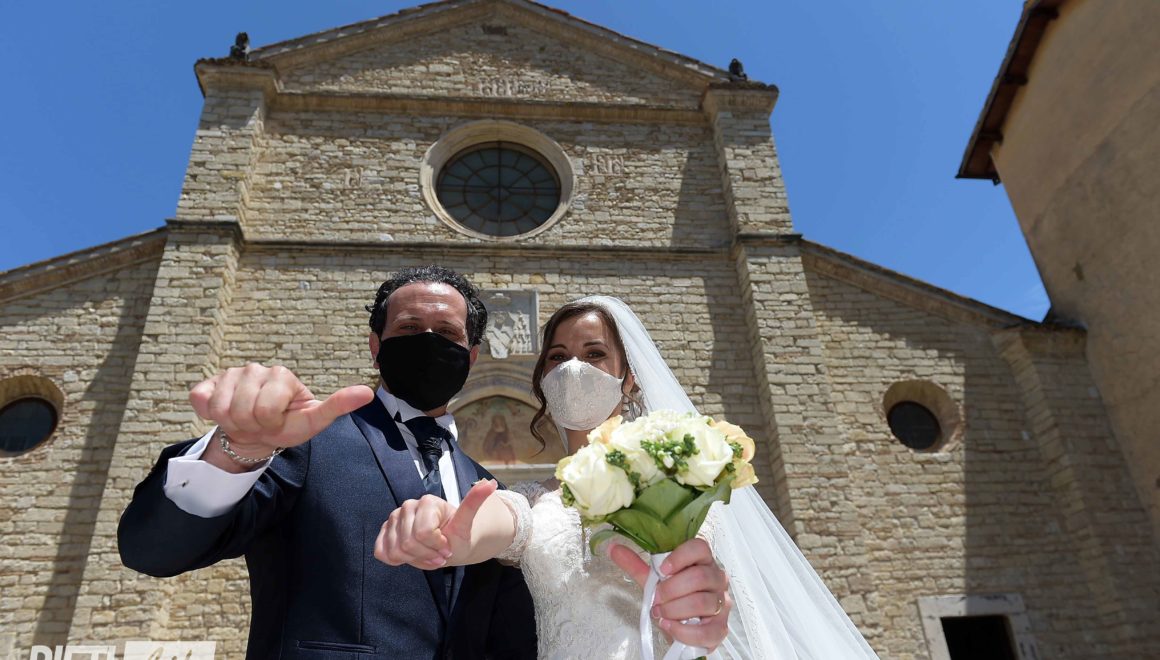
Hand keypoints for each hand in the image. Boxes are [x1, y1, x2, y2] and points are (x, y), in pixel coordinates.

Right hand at [190, 363, 373, 460]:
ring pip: (221, 408)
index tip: (277, 421)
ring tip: (245, 420)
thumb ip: (338, 405)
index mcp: (281, 375)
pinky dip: (210, 416)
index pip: (266, 409)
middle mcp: (255, 368)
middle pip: (243, 410)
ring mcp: (230, 373)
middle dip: (251, 425)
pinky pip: (201, 402)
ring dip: (232, 423)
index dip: (270, 423)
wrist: (256, 434)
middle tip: (260, 424)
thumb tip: (368, 393)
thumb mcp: (314, 420)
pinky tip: (224, 413)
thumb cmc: (286, 425)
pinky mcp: (206, 382)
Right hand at [374, 479, 497, 568]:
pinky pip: (382, 552)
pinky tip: (411, 557)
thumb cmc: (457, 534)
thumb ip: (474, 502)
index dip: (437, 547)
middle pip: (409, 543)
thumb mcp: (468, 522)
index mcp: (427, 502)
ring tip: (428, 556)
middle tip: (439, 555)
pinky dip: (397, 560)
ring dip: (415, 560)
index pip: (423, 533)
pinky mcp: (385, 531)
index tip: (448, 547)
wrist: (449, 543)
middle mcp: (408, 506)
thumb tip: (489, 483)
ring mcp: (393, 518)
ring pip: (396, 550)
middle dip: (427, 555)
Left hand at [610, 538, 731, 650]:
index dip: (680, 556)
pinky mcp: (721, 628)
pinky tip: (669, 627)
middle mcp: (717, 579)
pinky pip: (706, 631)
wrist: (682, 625)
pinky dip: (683, 631)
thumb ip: (635, 565)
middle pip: (700, 576)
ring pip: (703, 602)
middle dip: (671, 589)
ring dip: (675, 609)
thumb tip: (612, 548)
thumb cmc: (673, 597)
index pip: (700, 547)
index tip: (662, 569)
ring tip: (661, 613)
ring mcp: (722, 603)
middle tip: (656, 598)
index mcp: (703, 561)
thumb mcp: (653, 580)